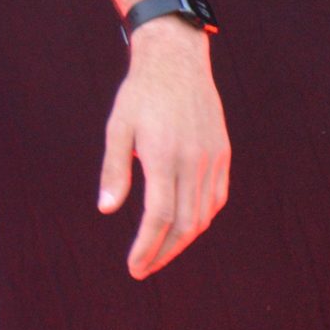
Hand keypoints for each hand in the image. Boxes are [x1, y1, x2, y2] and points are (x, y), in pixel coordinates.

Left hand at [97, 21, 229, 276]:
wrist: (177, 61)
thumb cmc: (140, 94)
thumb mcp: (118, 126)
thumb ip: (115, 169)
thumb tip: (107, 209)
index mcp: (164, 156)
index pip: (159, 217)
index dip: (147, 246)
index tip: (134, 266)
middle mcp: (193, 161)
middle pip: (184, 224)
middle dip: (163, 252)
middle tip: (143, 268)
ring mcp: (212, 159)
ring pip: (203, 216)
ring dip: (182, 240)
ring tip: (159, 251)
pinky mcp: (222, 155)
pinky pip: (216, 198)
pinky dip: (201, 219)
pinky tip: (184, 226)